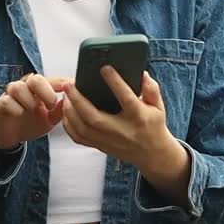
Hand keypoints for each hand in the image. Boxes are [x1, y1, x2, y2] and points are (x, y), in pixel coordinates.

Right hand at [0, 73, 67, 149]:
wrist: (9, 135)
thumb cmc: (30, 123)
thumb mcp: (50, 120)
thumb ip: (60, 111)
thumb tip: (72, 102)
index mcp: (41, 89)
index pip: (54, 81)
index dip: (65, 84)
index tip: (73, 90)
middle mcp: (26, 88)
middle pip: (36, 79)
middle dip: (46, 91)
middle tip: (51, 105)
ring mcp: (12, 95)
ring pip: (19, 87)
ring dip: (29, 100)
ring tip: (34, 111)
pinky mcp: (1, 104)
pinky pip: (7, 101)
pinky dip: (16, 108)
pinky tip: (20, 114)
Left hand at [61, 68, 179, 172]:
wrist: (153, 155)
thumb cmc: (154, 126)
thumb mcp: (158, 106)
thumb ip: (151, 89)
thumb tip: (142, 74)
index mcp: (138, 117)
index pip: (126, 98)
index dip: (115, 82)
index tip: (104, 68)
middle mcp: (122, 130)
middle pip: (94, 117)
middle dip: (78, 100)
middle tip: (69, 85)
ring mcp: (109, 141)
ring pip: (83, 129)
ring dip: (70, 112)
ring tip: (65, 96)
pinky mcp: (101, 147)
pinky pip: (79, 138)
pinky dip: (69, 126)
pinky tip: (66, 113)